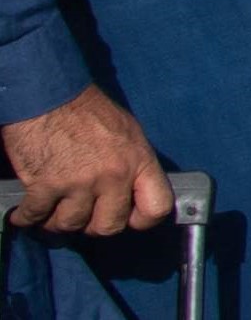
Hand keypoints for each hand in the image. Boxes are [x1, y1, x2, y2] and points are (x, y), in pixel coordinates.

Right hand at [1, 84, 169, 235]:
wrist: (48, 93)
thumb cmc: (87, 110)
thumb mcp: (127, 132)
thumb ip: (133, 164)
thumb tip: (133, 191)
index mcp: (138, 161)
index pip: (157, 207)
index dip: (141, 220)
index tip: (128, 220)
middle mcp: (113, 176)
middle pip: (109, 226)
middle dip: (93, 226)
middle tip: (83, 217)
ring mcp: (79, 183)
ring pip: (70, 225)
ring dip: (58, 223)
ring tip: (52, 213)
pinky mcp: (45, 185)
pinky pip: (35, 216)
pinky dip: (26, 218)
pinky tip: (23, 215)